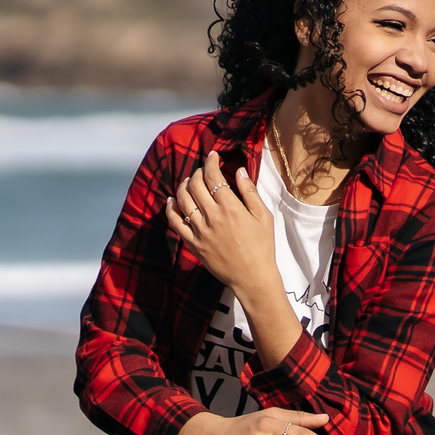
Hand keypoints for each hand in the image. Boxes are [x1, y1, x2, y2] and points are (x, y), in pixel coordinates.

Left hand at [165, 150, 276, 300]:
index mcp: (230, 208)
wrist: (252, 278)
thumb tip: (239, 171)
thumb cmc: (262, 247)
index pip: (213, 177)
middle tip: (202, 170)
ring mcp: (200, 230)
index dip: (210, 162)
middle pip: (195, 185)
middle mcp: (212, 216)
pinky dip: (170, 209)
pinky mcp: (193, 243)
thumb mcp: (264, 217)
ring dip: (183, 186)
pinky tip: (171, 201)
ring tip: (188, 181)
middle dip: (197, 172)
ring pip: (183, 200)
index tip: (212, 156)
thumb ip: (250, 192)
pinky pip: (175, 223)